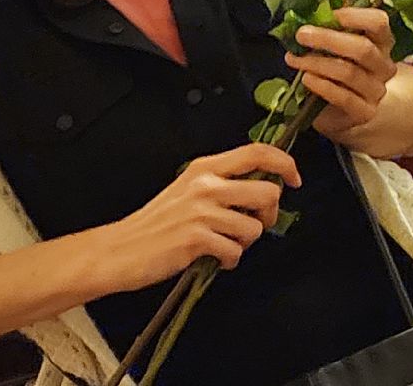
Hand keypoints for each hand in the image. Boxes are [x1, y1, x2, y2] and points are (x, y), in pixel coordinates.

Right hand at [92, 143, 300, 290]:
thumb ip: (223, 184)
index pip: (258, 152)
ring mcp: (201, 212)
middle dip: (269, 215)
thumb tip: (262, 187)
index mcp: (205, 168)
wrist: (118, 250)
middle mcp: (205, 185)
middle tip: (254, 224)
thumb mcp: (188, 189)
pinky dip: (230, 260)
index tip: (294, 179)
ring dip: (246, 242)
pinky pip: (236, 251)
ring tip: (225, 244)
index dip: (285, 163)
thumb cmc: (155, 224)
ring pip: (255, 227)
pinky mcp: (196, 239)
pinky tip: (214, 258)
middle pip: (268, 192)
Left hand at [287, 7, 399, 141]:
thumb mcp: (336, 47)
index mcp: (381, 43)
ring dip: (318, 63)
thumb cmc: (338, 70)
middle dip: (328, 39)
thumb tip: (309, 11)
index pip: (378, 23)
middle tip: (301, 34)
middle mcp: (383, 66)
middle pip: (363, 49)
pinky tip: (306, 78)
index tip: (329, 14)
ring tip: (295, 59)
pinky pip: (344, 97)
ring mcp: (376, 90)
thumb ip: (329, 29)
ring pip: (349, 73)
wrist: (343, 111)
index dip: (355, 16)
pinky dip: (322, 86)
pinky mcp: (365, 112)